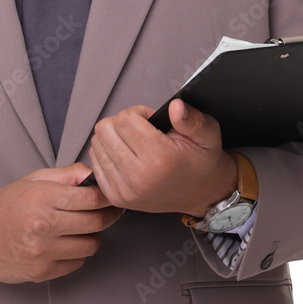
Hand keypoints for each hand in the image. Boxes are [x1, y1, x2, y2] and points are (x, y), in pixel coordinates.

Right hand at [0, 162, 122, 283]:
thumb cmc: (5, 203)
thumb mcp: (34, 179)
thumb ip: (67, 174)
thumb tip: (94, 175)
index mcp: (42, 198)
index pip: (92, 199)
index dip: (108, 197)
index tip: (112, 197)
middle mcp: (43, 225)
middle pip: (96, 223)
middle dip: (108, 216)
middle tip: (109, 211)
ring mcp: (42, 252)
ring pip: (91, 245)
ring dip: (93, 236)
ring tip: (83, 227)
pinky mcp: (41, 273)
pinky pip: (77, 263)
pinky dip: (78, 253)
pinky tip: (66, 243)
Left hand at [88, 100, 237, 216]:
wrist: (201, 194)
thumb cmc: (202, 162)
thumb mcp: (208, 134)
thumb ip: (191, 119)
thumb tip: (175, 106)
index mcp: (160, 159)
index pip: (125, 119)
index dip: (138, 112)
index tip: (151, 120)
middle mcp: (139, 177)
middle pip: (105, 129)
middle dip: (122, 122)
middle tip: (141, 130)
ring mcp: (125, 190)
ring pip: (96, 144)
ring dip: (113, 138)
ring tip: (135, 143)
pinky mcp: (116, 197)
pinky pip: (95, 163)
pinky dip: (107, 154)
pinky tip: (126, 155)